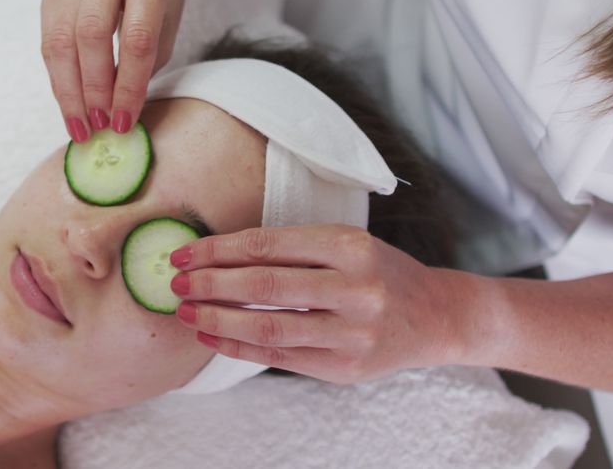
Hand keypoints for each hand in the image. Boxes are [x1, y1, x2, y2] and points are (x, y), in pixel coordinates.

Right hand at [40, 0, 186, 141]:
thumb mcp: (168, 23)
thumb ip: (146, 63)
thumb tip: (120, 115)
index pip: (136, 38)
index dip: (129, 86)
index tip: (125, 121)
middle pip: (91, 36)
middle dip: (93, 90)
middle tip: (99, 125)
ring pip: (61, 40)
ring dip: (69, 91)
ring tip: (80, 125)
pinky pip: (48, 40)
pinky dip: (58, 77)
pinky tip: (68, 103)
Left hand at [168, 225, 462, 384]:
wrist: (435, 316)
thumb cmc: (380, 273)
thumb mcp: (348, 245)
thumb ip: (295, 250)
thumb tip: (219, 257)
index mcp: (351, 246)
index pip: (268, 245)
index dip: (219, 250)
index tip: (185, 253)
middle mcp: (354, 288)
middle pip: (263, 285)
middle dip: (211, 284)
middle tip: (176, 283)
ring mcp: (351, 333)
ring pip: (268, 326)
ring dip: (218, 319)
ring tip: (187, 311)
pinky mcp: (345, 368)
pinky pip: (278, 357)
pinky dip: (238, 346)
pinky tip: (212, 336)